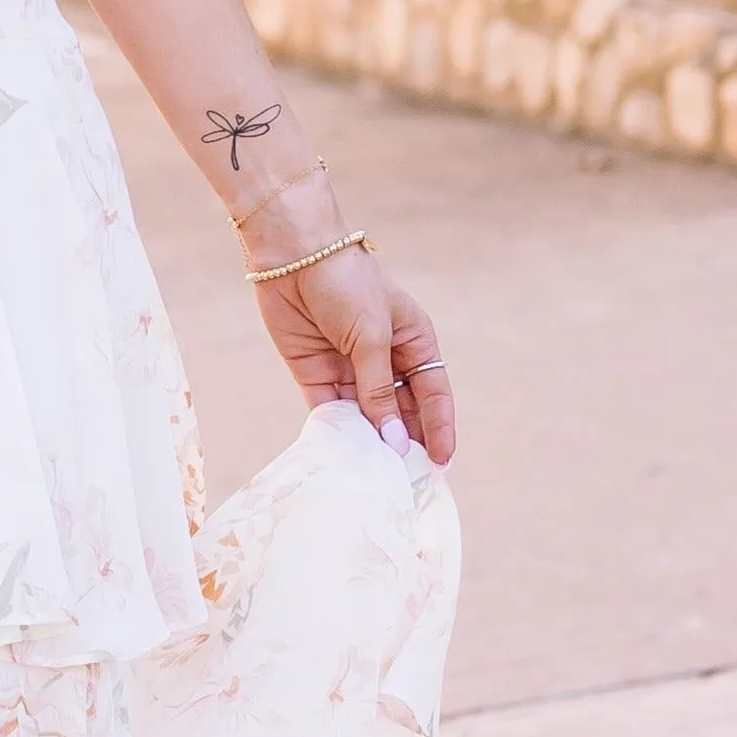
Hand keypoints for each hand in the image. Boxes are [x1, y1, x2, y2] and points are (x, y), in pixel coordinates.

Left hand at [254, 240, 454, 466]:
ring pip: (366, 416)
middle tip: (407, 479)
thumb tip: (395, 442)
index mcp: (414, 342)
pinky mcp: (317, 374)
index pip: (433, 394)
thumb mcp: (373, 337)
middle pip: (401, 411)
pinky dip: (337, 433)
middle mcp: (385, 359)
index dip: (439, 427)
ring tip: (375, 473)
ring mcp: (350, 368)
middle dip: (404, 442)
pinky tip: (343, 455)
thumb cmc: (348, 284)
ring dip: (370, 442)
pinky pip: (332, 412)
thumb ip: (379, 391)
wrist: (293, 256)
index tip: (442, 463)